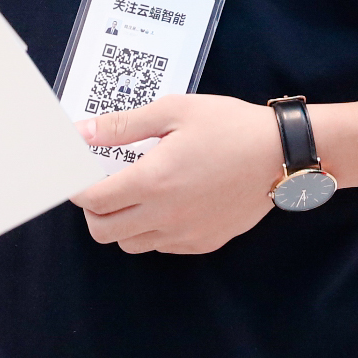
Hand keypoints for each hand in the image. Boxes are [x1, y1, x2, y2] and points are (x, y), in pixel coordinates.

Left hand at [71, 95, 282, 253]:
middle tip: (101, 187)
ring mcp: (185, 234)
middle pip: (103, 231)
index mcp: (153, 181)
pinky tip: (164, 204)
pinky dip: (150, 231)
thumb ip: (124, 125)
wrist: (281, 154)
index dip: (76, 188)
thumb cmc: (230, 126)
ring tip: (133, 195)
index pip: (93, 199)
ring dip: (120, 223)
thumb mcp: (175, 111)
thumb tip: (82, 131)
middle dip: (92, 210)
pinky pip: (161, 246)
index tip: (76, 176)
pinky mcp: (203, 242)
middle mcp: (164, 215)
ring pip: (130, 244)